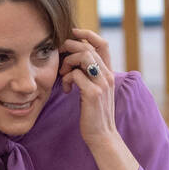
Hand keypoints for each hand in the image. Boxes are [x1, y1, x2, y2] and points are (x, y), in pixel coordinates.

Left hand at [59, 28, 117, 148]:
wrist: (102, 135)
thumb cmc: (95, 114)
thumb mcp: (95, 90)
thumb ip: (89, 75)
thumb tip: (74, 62)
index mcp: (108, 72)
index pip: (102, 43)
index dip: (87, 34)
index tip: (72, 33)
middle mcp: (107, 75)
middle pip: (87, 48)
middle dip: (70, 49)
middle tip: (60, 59)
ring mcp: (102, 84)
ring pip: (82, 57)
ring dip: (68, 63)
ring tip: (64, 75)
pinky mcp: (93, 94)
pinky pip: (76, 75)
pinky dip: (67, 79)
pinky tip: (67, 90)